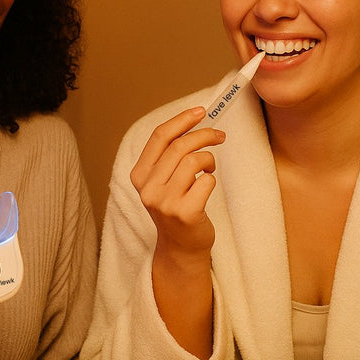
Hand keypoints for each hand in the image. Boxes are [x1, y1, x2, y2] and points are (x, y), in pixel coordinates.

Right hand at [130, 106, 225, 262]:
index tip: (201, 111)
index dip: (182, 120)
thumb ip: (170, 155)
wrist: (180, 248)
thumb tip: (194, 119)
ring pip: (193, 161)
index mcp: (140, 175)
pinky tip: (207, 187)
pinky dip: (212, 180)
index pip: (160, 136)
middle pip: (179, 146)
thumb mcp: (163, 181)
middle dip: (204, 135)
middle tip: (219, 136)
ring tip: (210, 169)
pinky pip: (206, 182)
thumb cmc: (176, 207)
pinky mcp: (185, 213)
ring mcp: (165, 202)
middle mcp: (148, 188)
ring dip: (209, 160)